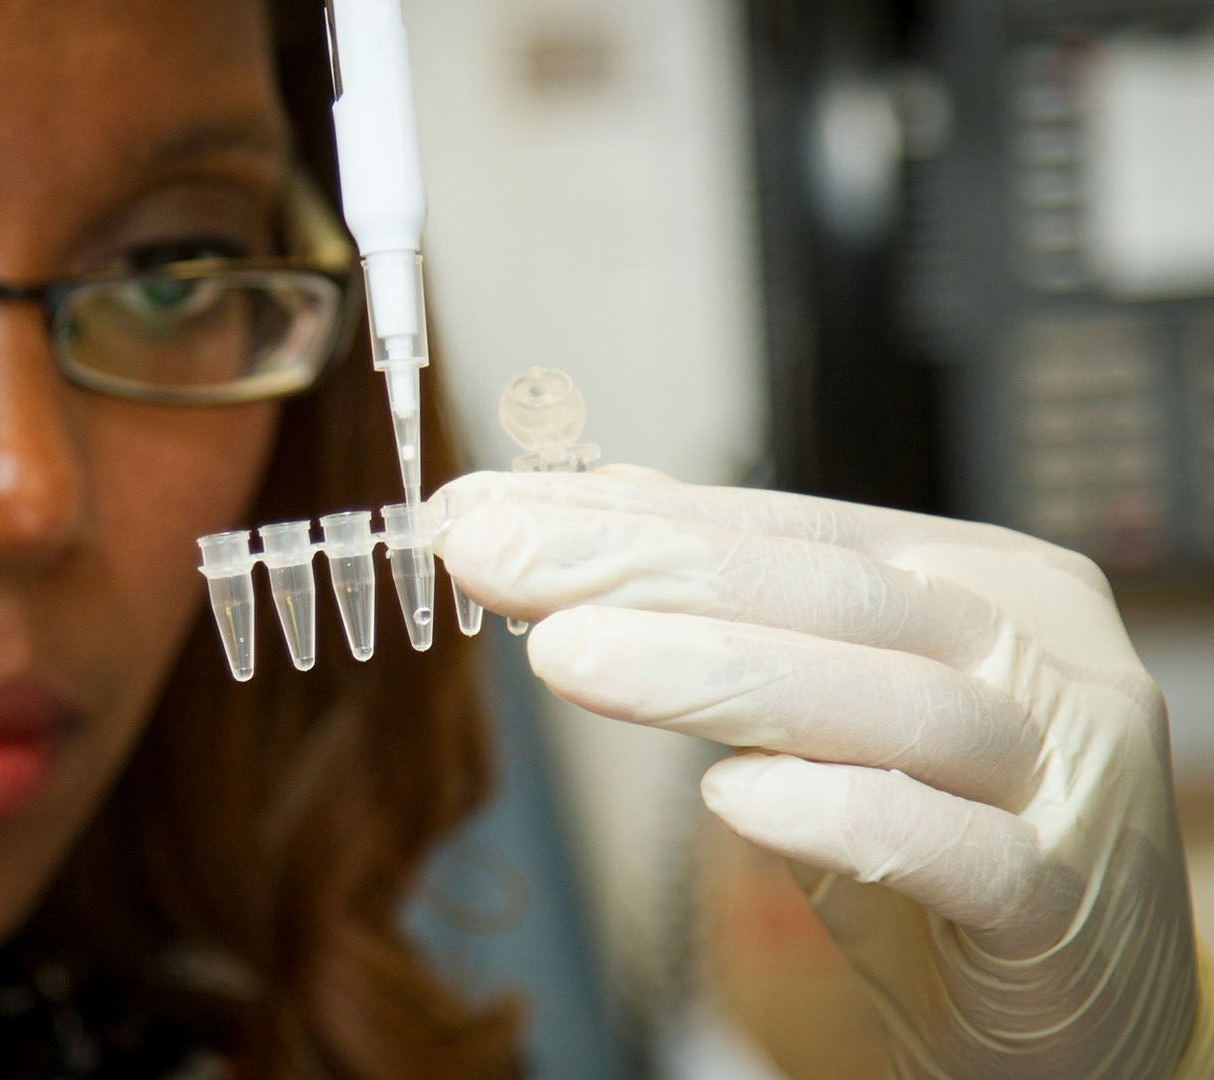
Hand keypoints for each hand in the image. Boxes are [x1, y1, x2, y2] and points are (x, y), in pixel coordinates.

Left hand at [436, 467, 1206, 1078]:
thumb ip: (737, 601)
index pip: (778, 528)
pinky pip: (958, 849)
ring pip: (890, 702)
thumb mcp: (833, 701)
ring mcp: (1063, 774)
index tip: (479, 510)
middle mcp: (1030, 654)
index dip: (624, 516)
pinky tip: (731, 795)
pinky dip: (843, 815)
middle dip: (641, 565)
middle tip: (490, 551)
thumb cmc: (954, 825)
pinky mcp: (1063, 904)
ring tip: (563, 654)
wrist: (1082, 989)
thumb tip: (608, 491)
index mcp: (970, 579)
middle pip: (827, 591)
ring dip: (715, 673)